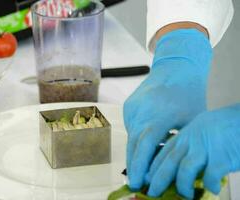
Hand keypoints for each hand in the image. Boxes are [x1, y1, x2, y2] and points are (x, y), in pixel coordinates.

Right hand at [123, 29, 212, 189]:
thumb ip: (179, 144)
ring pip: (130, 137)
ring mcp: (132, 108)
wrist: (175, 68)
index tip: (138, 182)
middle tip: (136, 183)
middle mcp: (141, 111)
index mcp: (159, 115)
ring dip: (135, 154)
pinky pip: (130, 127)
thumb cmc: (189, 95)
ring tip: (142, 168)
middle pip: (133, 145)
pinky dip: (136, 140)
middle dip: (134, 166)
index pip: (145, 145)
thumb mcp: (192, 121)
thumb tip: (169, 168)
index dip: (140, 166)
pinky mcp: (128, 106)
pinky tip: (145, 146)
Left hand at [146, 104, 239, 198]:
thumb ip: (189, 146)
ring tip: (185, 195)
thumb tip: (178, 167)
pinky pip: (210, 176)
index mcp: (185, 135)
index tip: (146, 180)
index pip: (163, 153)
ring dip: (182, 186)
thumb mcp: (201, 131)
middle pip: (168, 163)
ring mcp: (206, 148)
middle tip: (153, 193)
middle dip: (158, 180)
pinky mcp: (222, 157)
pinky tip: (212, 189)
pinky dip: (210, 185)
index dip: (152, 168)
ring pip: (184, 170)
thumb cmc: (226, 127)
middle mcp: (191, 140)